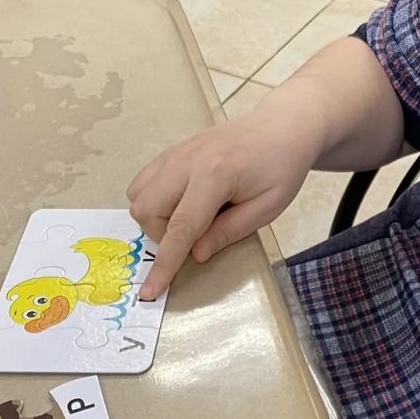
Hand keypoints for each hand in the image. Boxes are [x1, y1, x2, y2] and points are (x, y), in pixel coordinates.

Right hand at [127, 105, 315, 298]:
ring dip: (155, 218)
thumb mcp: (267, 207)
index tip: (148, 292)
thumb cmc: (281, 167)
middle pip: (147, 210)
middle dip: (163, 235)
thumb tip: (196, 255)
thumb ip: (229, 231)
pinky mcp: (172, 151)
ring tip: (190, 217)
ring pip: (137, 195)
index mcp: (215, 175)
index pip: (180, 228)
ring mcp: (176, 152)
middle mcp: (187, 161)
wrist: (282, 127)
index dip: (163, 264)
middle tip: (198, 235)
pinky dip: (152, 199)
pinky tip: (181, 202)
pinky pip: (143, 180)